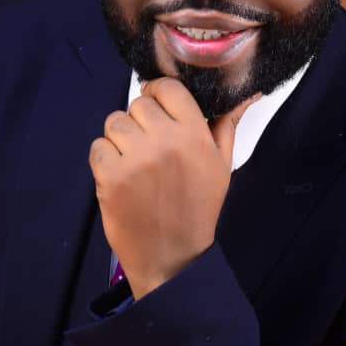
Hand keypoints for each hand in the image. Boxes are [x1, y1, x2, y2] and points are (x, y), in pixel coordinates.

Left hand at [89, 78, 261, 298]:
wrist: (172, 257)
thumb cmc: (198, 209)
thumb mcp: (221, 165)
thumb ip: (227, 124)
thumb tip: (247, 94)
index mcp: (195, 134)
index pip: (167, 88)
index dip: (158, 95)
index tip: (158, 110)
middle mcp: (165, 141)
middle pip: (138, 104)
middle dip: (140, 122)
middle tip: (149, 148)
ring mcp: (135, 158)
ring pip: (114, 122)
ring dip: (120, 139)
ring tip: (134, 164)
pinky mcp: (110, 176)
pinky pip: (98, 146)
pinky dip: (104, 160)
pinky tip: (121, 177)